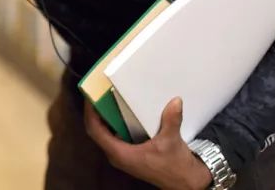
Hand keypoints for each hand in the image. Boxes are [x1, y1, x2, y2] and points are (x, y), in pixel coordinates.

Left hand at [85, 97, 212, 189]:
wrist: (184, 182)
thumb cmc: (174, 165)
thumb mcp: (171, 140)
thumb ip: (171, 120)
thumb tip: (175, 101)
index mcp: (121, 153)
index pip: (95, 131)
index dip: (90, 113)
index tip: (90, 97)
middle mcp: (117, 156)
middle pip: (97, 132)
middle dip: (95, 113)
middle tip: (98, 94)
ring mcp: (122, 156)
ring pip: (105, 135)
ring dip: (104, 118)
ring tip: (106, 99)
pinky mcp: (129, 155)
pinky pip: (114, 137)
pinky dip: (114, 124)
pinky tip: (121, 112)